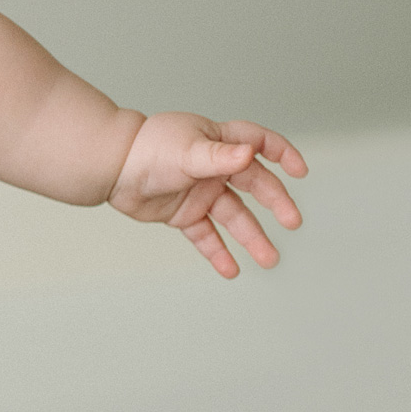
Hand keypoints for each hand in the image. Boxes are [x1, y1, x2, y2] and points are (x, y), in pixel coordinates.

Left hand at [108, 116, 308, 278]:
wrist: (110, 170)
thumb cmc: (147, 149)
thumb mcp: (187, 150)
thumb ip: (219, 156)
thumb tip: (251, 153)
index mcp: (218, 142)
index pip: (259, 143)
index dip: (282, 153)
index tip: (300, 171)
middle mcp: (214, 168)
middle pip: (254, 185)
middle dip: (275, 202)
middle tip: (293, 222)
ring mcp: (201, 192)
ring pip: (234, 216)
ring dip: (252, 237)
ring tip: (269, 259)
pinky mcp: (185, 215)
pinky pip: (207, 236)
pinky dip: (218, 253)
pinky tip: (231, 270)